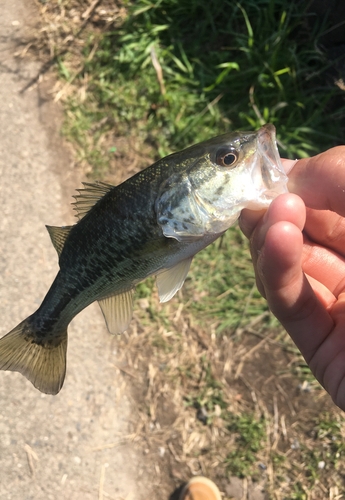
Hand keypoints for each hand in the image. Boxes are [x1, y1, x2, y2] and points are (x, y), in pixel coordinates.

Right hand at [239, 146, 344, 409]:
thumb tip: (293, 173)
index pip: (337, 199)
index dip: (308, 180)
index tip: (274, 167)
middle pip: (310, 229)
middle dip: (283, 206)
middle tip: (259, 190)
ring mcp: (340, 305)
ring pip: (291, 263)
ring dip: (274, 235)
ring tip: (264, 212)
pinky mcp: (319, 342)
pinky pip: (290, 301)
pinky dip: (276, 269)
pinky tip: (275, 240)